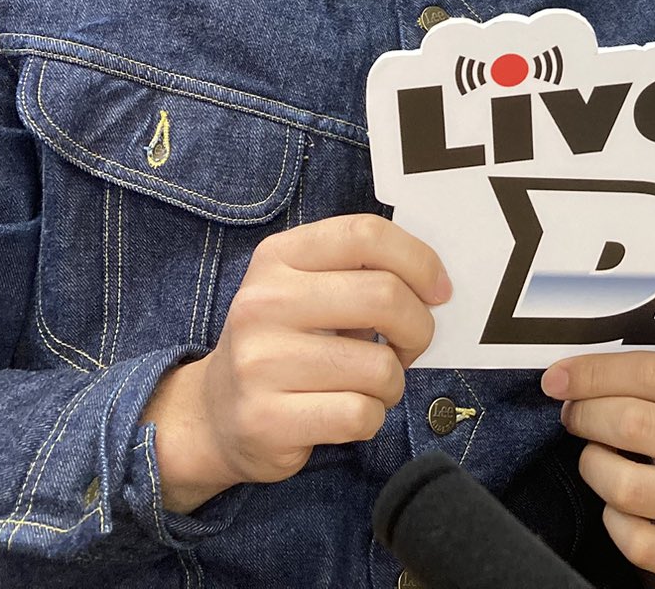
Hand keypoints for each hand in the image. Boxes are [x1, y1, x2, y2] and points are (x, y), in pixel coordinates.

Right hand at [143, 214, 448, 513]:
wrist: (215, 414)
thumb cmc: (286, 344)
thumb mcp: (308, 289)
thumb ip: (362, 273)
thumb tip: (436, 286)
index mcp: (278, 257)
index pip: (365, 235)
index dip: (419, 260)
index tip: (440, 291)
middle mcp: (262, 303)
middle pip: (384, 296)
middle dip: (419, 327)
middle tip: (410, 346)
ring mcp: (259, 363)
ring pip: (380, 366)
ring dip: (392, 383)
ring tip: (367, 385)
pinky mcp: (266, 420)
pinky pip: (360, 414)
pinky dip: (370, 418)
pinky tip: (346, 412)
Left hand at [546, 352, 654, 582]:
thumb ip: (647, 371)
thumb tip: (566, 376)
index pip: (648, 373)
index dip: (592, 374)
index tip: (557, 378)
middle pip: (632, 425)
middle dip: (586, 415)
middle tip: (575, 415)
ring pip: (625, 486)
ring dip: (595, 465)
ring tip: (600, 456)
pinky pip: (635, 541)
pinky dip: (614, 518)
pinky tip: (623, 502)